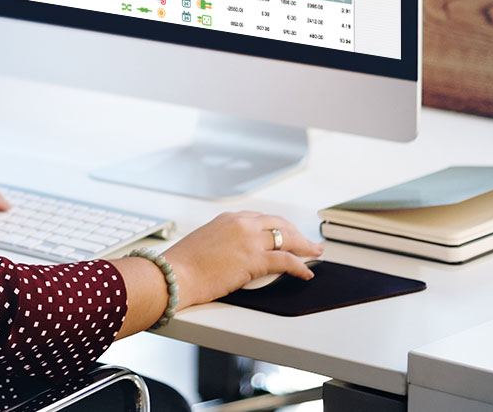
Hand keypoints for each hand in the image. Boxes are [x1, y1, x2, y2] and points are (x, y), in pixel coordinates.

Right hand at [166, 211, 323, 307]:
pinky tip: (307, 272)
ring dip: (306, 247)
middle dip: (297, 233)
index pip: (262, 218)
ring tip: (316, 253)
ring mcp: (249, 240)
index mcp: (229, 218)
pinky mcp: (254, 260)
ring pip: (288, 239)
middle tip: (308, 242)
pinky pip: (286, 260)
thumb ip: (224, 239)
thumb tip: (235, 251)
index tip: (287, 232)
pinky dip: (301, 266)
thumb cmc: (185, 263)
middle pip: (279, 224)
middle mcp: (242, 224)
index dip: (279, 226)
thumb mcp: (206, 240)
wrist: (176, 273)